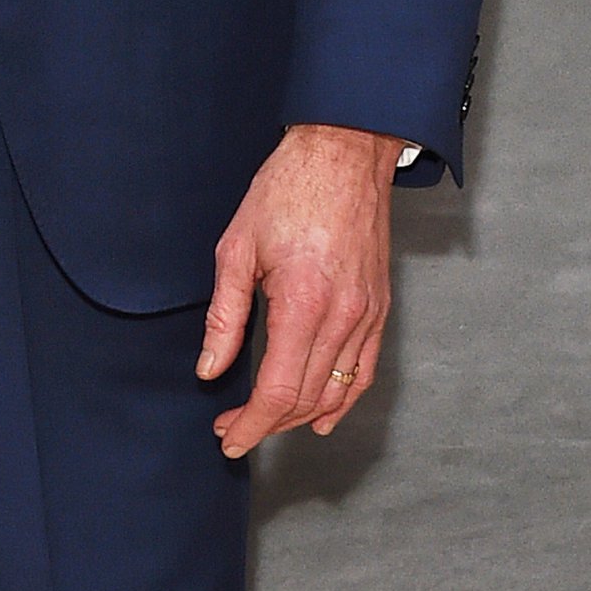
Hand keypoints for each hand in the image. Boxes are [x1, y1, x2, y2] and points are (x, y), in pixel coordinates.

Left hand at [197, 122, 399, 455]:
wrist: (343, 152)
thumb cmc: (288, 189)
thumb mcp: (238, 246)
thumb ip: (225, 316)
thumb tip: (210, 370)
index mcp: (303, 303)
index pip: (279, 391)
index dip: (251, 424)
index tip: (228, 438)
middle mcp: (343, 317)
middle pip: (307, 398)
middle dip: (268, 424)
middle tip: (233, 427)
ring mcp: (368, 315)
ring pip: (336, 391)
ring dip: (300, 416)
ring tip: (266, 422)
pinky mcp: (380, 308)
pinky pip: (364, 370)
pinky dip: (343, 400)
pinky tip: (323, 415)